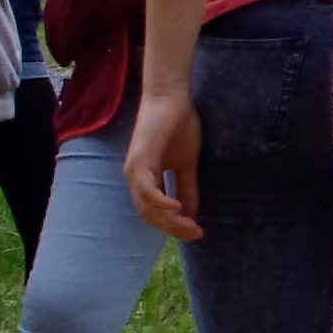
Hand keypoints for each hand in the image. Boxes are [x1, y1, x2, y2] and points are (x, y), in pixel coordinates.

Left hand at [125, 89, 202, 241]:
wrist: (171, 98)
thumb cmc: (178, 125)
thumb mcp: (186, 163)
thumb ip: (187, 187)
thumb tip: (190, 213)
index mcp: (145, 180)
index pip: (154, 214)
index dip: (174, 226)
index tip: (197, 232)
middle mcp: (135, 179)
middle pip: (149, 217)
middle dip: (173, 229)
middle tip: (196, 234)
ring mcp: (135, 170)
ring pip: (145, 208)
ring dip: (168, 221)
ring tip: (190, 225)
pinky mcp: (140, 160)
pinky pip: (146, 191)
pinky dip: (160, 203)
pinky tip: (177, 207)